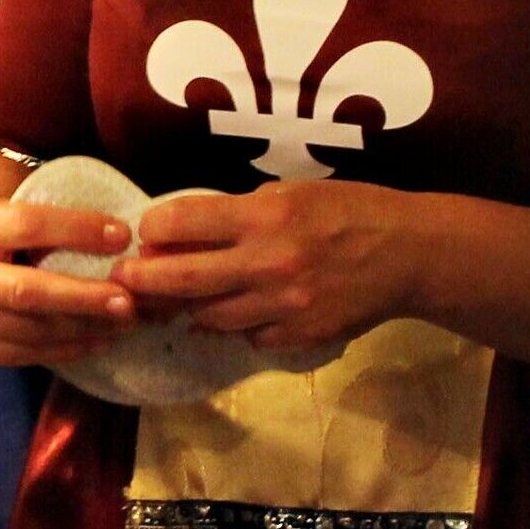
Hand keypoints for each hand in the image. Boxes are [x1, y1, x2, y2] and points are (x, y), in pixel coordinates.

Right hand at [0, 188, 136, 367]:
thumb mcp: (2, 210)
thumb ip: (45, 224)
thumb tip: (119, 236)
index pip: (27, 225)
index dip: (77, 230)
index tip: (122, 235)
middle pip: (26, 291)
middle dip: (83, 297)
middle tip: (129, 301)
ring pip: (27, 331)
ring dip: (82, 329)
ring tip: (122, 323)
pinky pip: (20, 355)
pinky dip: (63, 350)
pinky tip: (95, 340)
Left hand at [114, 180, 424, 355]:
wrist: (408, 254)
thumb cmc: (348, 210)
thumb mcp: (293, 191)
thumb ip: (241, 212)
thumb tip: (186, 231)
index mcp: (265, 216)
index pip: (183, 222)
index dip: (152, 229)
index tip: (143, 233)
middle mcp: (268, 262)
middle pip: (182, 279)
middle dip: (141, 281)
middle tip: (121, 281)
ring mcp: (283, 306)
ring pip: (208, 317)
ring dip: (185, 309)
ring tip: (170, 301)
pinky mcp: (299, 337)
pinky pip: (248, 337)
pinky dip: (234, 326)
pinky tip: (232, 314)